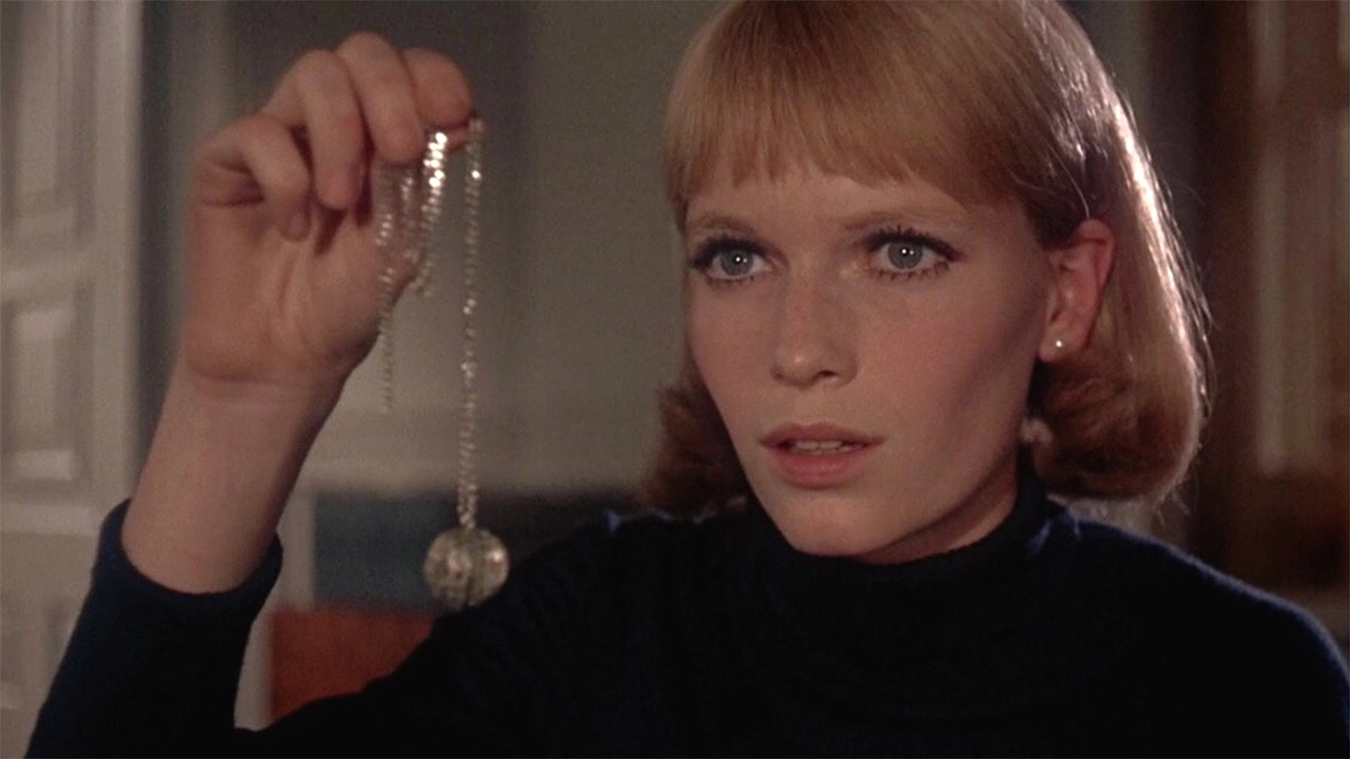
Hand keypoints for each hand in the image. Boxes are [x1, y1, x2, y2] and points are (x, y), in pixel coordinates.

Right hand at [184, 32, 473, 401]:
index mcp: (384, 139)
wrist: (287, 359)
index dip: (433, 78)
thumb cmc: (344, 304)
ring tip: (341, 200)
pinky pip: (257, 131)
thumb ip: (420, 177)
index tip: (454, 114)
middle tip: (399, 150)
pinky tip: (292, 228)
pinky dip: (284, 179)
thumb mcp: (400, 239)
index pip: (410, 72)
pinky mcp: (227, 161)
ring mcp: (281, 138)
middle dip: (389, 92)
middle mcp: (333, 127)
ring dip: (340, 132)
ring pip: (313, 74)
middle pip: (361, 55)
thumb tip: (461, 122)